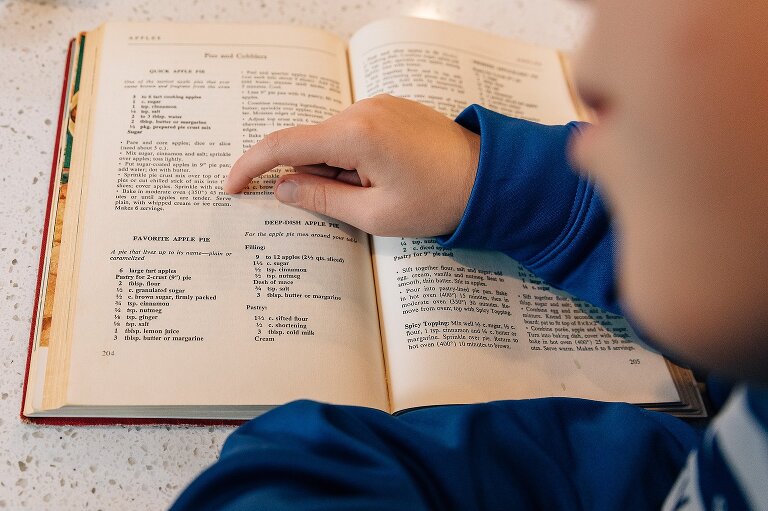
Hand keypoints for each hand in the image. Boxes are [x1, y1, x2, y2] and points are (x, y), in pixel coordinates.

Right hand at [224, 94, 479, 236]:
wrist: (489, 177)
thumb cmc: (437, 202)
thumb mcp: (374, 214)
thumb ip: (321, 199)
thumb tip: (282, 189)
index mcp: (355, 134)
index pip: (284, 145)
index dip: (251, 166)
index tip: (232, 186)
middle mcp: (362, 109)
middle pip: (308, 143)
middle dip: (310, 177)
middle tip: (346, 206)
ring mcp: (378, 105)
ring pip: (331, 139)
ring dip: (335, 169)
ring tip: (377, 194)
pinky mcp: (389, 109)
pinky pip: (352, 132)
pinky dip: (350, 157)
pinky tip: (382, 179)